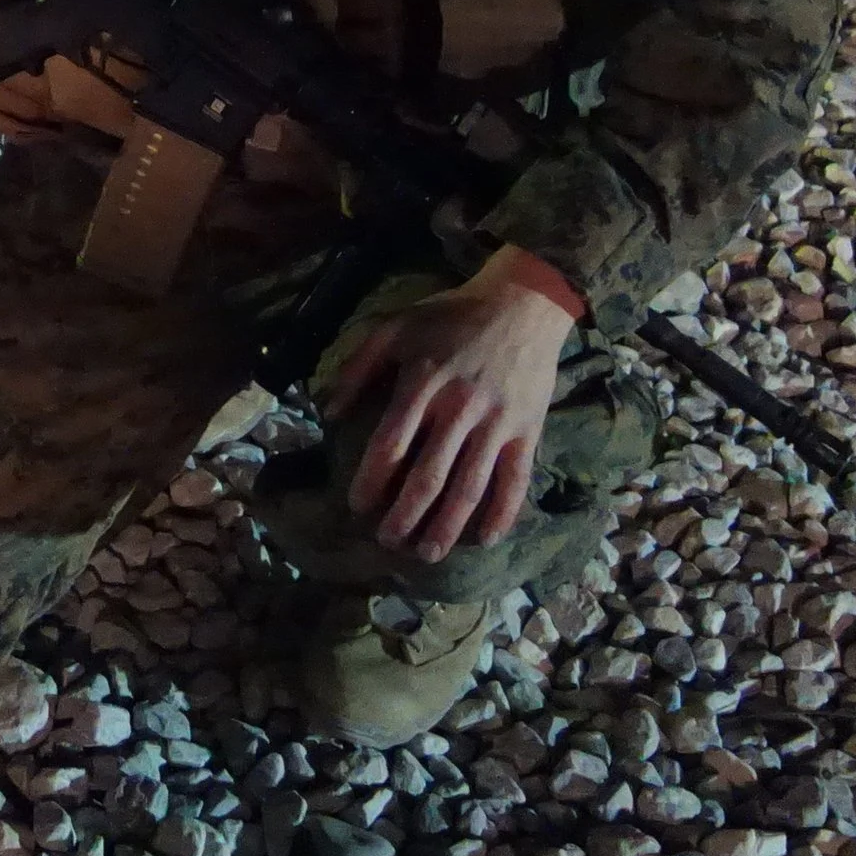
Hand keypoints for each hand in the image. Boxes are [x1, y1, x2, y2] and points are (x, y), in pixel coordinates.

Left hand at [321, 250, 576, 563]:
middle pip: (428, 476)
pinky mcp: (527, 431)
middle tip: (386, 541)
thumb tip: (328, 411)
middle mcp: (459, 408)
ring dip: (446, 526)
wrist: (524, 302)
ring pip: (469, 487)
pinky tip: (483, 539)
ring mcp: (497, 423)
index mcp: (423, 382)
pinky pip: (515, 481)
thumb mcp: (396, 326)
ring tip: (425, 553)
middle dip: (404, 515)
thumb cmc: (452, 316)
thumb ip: (358, 367)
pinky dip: (501, 513)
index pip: (391, 443)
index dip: (372, 479)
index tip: (357, 505)